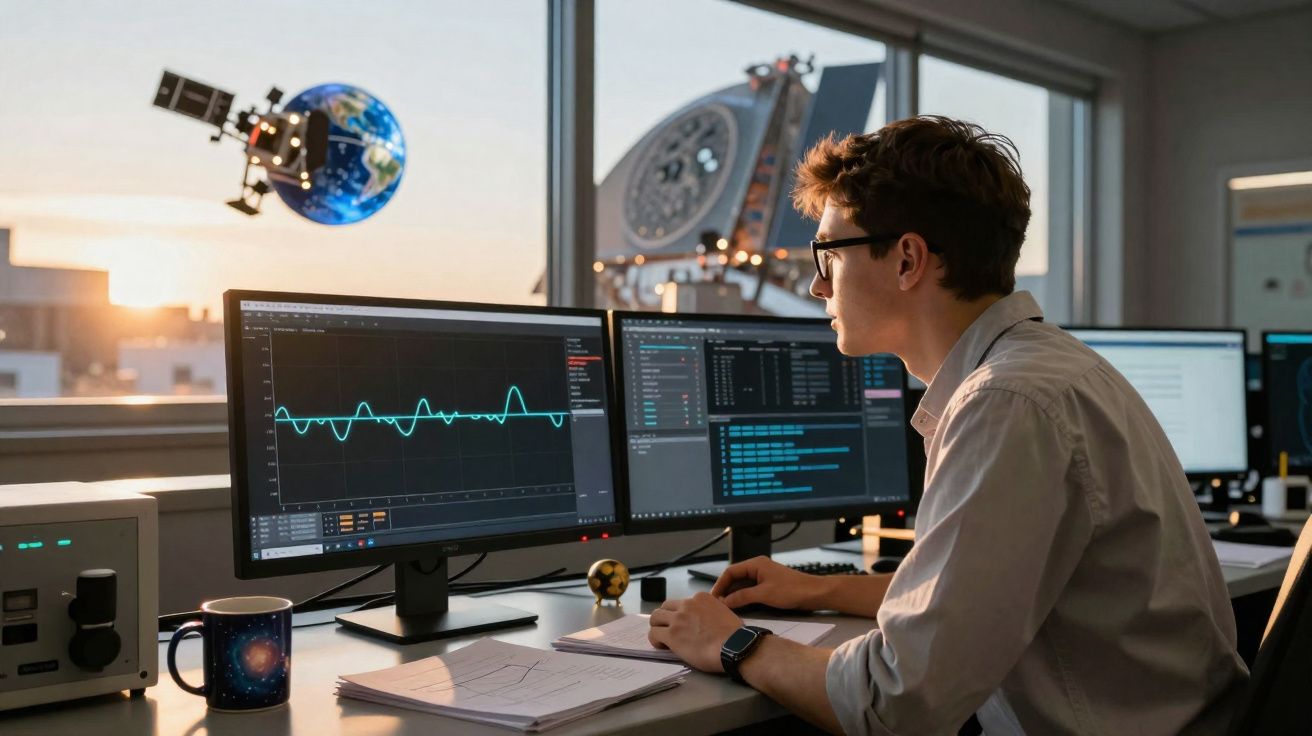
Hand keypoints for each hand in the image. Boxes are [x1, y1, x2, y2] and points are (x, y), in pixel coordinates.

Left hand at [647, 592, 742, 673]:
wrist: (735, 646)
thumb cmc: (735, 634)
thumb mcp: (725, 612)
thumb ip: (712, 610)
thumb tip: (708, 617)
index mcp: (700, 598)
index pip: (681, 603)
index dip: (679, 614)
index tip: (683, 624)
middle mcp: (687, 605)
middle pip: (664, 607)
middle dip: (664, 618)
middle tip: (668, 629)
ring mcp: (678, 619)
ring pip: (655, 618)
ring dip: (657, 627)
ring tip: (662, 638)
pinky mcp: (672, 635)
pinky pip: (653, 634)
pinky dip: (655, 640)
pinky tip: (661, 646)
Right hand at [710, 556, 824, 609]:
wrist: (814, 594)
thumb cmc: (792, 590)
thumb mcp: (764, 594)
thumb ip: (742, 597)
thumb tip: (725, 602)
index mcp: (756, 564)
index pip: (730, 571)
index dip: (720, 584)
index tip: (713, 597)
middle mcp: (758, 568)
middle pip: (735, 578)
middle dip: (726, 590)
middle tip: (717, 605)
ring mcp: (764, 577)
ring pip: (742, 585)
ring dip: (734, 595)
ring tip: (725, 608)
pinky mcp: (769, 586)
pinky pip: (751, 590)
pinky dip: (743, 598)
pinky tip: (739, 607)